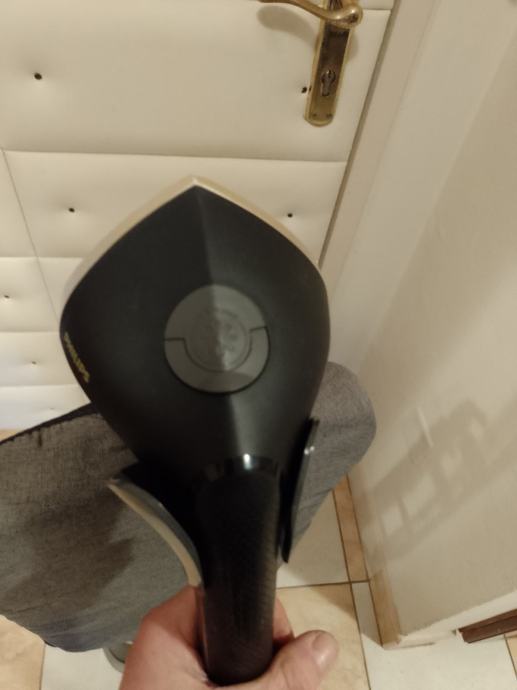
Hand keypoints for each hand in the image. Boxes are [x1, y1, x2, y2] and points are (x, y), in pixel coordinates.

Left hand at [120, 586, 337, 688]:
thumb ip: (283, 678)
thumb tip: (321, 647)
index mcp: (168, 630)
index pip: (229, 599)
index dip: (264, 621)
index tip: (282, 650)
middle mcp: (166, 644)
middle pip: (235, 628)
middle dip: (264, 659)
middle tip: (275, 684)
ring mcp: (172, 670)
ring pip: (232, 656)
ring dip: (256, 679)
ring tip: (269, 688)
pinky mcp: (181, 687)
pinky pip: (219, 676)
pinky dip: (241, 686)